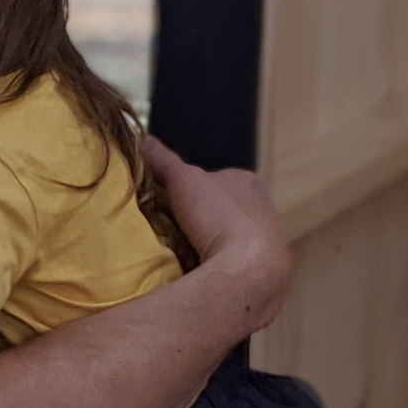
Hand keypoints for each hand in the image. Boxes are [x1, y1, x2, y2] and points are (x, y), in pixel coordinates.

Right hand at [141, 136, 290, 337]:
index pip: (213, 178)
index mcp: (248, 182)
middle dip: (198, 218)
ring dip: (207, 244)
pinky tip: (200, 271)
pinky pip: (233, 263)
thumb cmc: (220, 216)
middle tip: (171, 228)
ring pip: (227, 238)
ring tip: (182, 252)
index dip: (187, 187)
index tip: (167, 200)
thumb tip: (140, 137)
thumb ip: (162, 159)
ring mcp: (268, 242)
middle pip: (219, 209)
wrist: (250, 271)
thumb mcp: (182, 179)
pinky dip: (216, 265)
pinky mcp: (263, 271)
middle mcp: (263, 208)